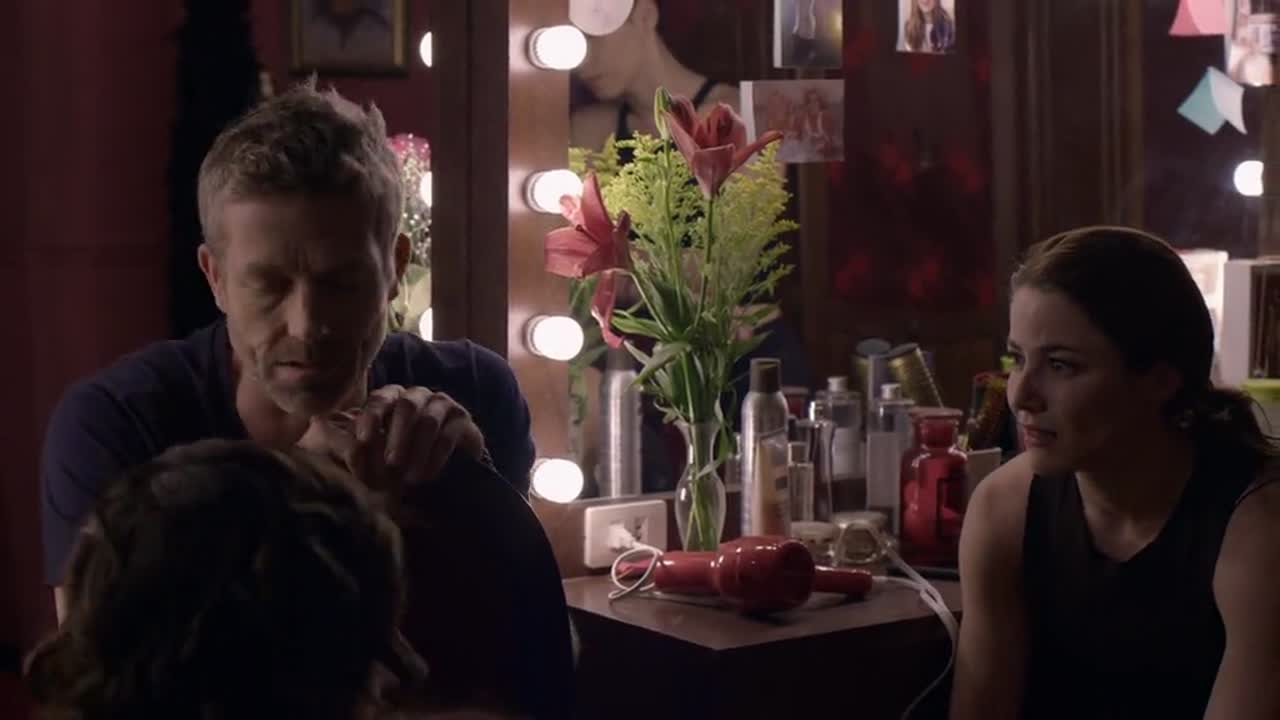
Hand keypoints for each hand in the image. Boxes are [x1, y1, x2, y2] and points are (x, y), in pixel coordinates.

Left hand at [297, 385, 484, 494]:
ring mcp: (442, 406)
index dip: (371, 417)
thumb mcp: (367, 453)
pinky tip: (427, 476)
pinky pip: (450, 433)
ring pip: (429, 419)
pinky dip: (437, 456)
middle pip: (407, 405)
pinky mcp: (463, 422)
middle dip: (397, 436)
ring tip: (409, 477)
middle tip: (391, 464)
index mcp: (390, 399)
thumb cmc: (396, 462)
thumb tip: (315, 424)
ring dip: (417, 449)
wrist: (441, 474)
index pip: (380, 399)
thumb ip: (346, 441)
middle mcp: (417, 396)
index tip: (363, 439)